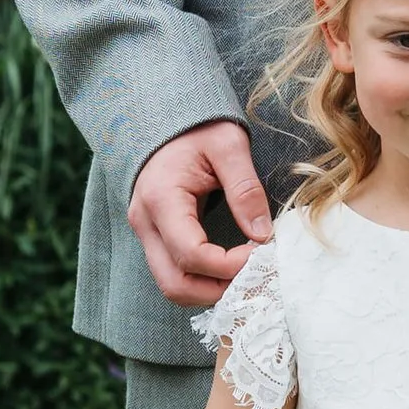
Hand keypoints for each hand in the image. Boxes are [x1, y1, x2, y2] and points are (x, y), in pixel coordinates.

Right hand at [129, 120, 272, 306]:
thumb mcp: (229, 146)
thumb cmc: (198, 128)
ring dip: (210, 291)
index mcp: (161, 199)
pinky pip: (175, 274)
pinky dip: (203, 282)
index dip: (228, 265)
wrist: (166, 117)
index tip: (261, 254)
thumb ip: (245, 189)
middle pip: (174, 284)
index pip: (190, 254)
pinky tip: (230, 271)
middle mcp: (145, 223)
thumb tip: (262, 235)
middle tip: (254, 275)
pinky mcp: (155, 238)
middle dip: (217, 290)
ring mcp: (146, 234)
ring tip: (245, 275)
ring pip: (172, 286)